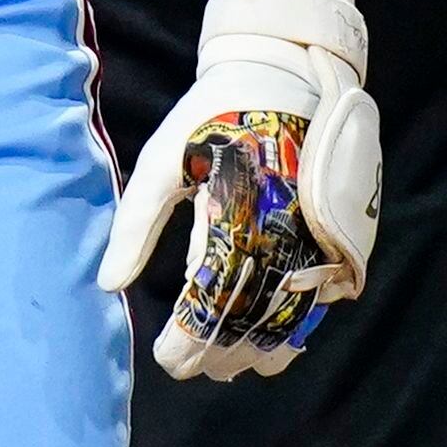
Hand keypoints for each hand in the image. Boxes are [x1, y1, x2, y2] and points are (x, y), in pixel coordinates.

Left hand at [97, 0, 381, 377]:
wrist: (287, 76)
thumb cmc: (211, 118)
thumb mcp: (162, 161)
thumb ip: (136, 226)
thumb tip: (107, 284)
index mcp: (232, 217)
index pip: (209, 300)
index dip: (189, 338)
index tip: (167, 360)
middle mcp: (281, 234)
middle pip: (250, 315)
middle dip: (218, 349)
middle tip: (188, 370)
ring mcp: (316, 239)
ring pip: (289, 314)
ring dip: (257, 347)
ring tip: (226, 369)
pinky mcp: (339, 237)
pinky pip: (319, 297)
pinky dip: (295, 327)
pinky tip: (274, 349)